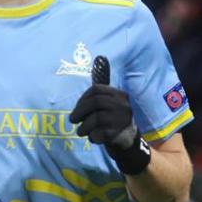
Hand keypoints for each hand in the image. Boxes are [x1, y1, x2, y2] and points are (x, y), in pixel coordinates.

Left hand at [69, 56, 151, 174]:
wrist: (128, 143)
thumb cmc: (113, 120)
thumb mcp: (110, 103)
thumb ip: (102, 88)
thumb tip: (100, 57)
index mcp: (120, 95)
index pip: (97, 89)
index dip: (82, 98)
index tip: (77, 108)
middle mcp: (124, 105)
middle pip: (95, 102)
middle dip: (80, 111)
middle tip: (72, 120)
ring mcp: (123, 120)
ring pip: (96, 119)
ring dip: (84, 127)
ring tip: (81, 131)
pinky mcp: (119, 135)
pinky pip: (99, 134)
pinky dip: (92, 137)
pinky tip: (93, 138)